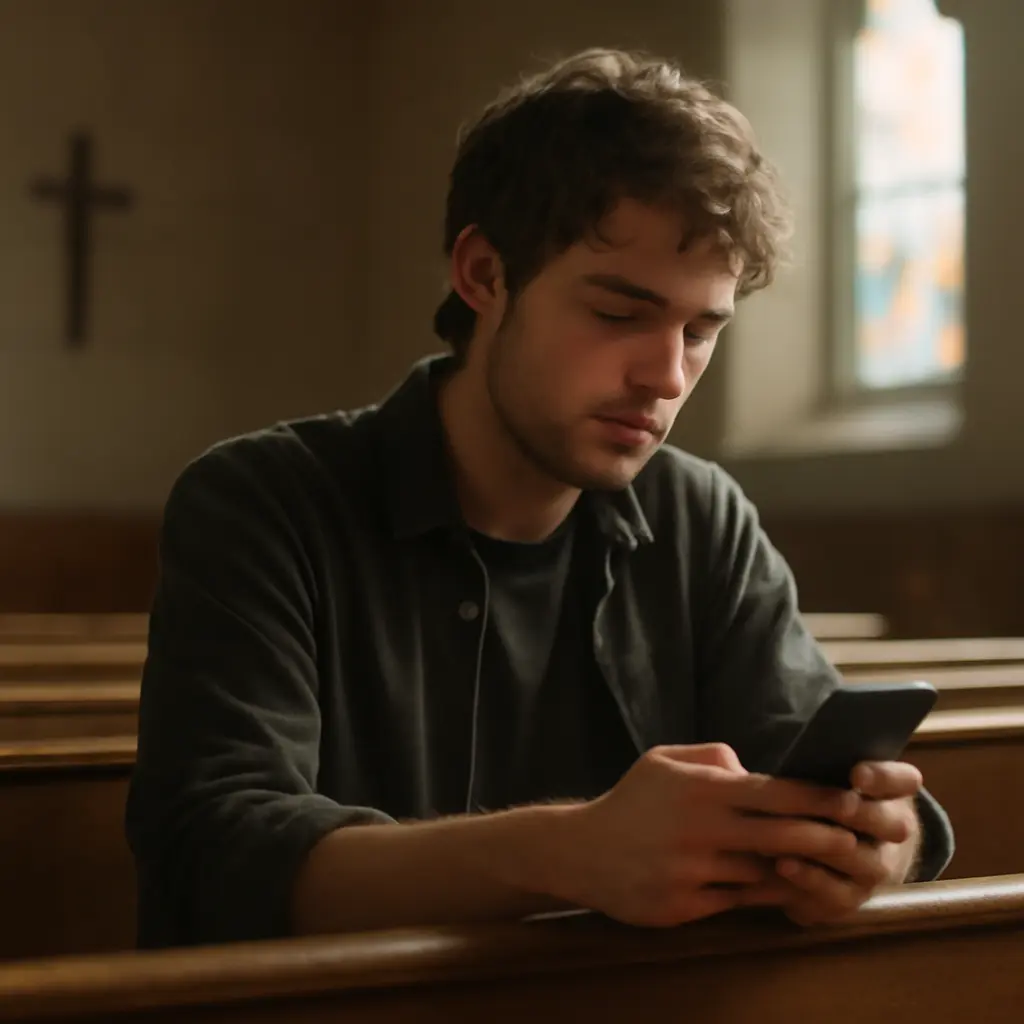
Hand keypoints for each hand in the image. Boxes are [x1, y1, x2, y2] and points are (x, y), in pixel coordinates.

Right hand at [564, 743, 862, 928]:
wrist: (580, 852)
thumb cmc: (630, 802)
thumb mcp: (662, 760)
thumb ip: (712, 756)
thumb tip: (753, 769)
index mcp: (699, 790)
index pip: (773, 792)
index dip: (817, 798)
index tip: (851, 799)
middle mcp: (699, 830)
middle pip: (781, 837)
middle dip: (824, 838)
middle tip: (855, 838)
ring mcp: (692, 872)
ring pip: (764, 874)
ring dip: (796, 871)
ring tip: (826, 865)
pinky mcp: (684, 906)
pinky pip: (738, 902)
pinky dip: (764, 895)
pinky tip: (783, 889)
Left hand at [741, 760, 923, 926]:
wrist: (834, 847)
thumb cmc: (822, 795)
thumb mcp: (826, 771)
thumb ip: (818, 757)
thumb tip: (781, 747)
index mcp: (892, 791)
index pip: (902, 780)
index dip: (883, 777)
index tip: (856, 773)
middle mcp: (893, 832)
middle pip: (891, 824)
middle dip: (861, 815)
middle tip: (836, 806)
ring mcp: (874, 869)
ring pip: (863, 862)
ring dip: (829, 850)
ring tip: (792, 842)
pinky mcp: (849, 899)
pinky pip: (834, 894)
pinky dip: (808, 881)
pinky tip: (780, 867)